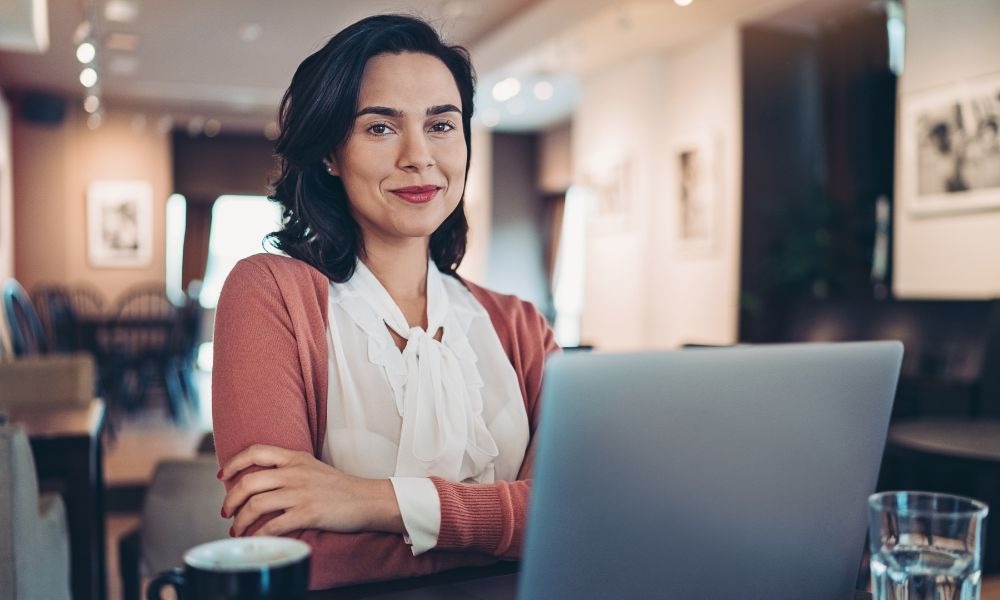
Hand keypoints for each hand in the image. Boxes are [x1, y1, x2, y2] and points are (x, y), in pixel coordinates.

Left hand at [219, 444, 403, 536]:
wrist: (367, 499)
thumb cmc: (339, 487)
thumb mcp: (312, 467)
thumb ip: (288, 468)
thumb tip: (261, 479)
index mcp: (295, 457)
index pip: (256, 452)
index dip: (234, 463)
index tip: (223, 476)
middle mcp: (295, 472)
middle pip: (249, 482)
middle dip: (230, 500)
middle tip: (225, 512)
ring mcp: (301, 493)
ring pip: (256, 505)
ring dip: (240, 521)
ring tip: (237, 529)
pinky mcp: (308, 513)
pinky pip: (273, 526)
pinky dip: (259, 535)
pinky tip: (255, 539)